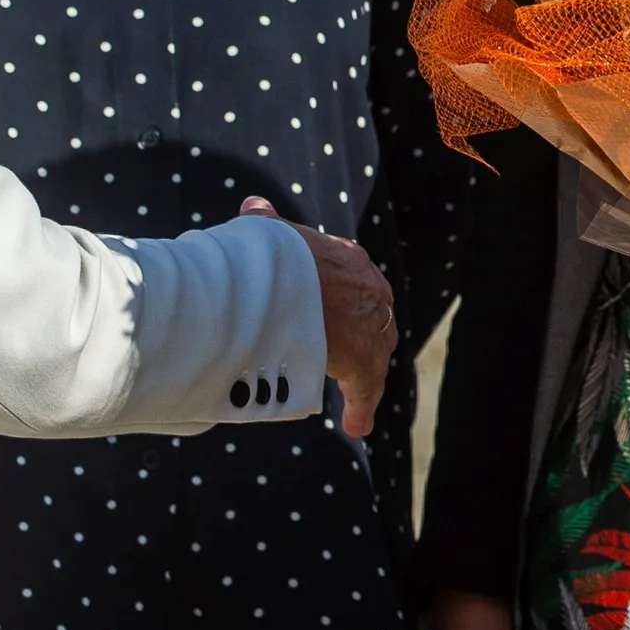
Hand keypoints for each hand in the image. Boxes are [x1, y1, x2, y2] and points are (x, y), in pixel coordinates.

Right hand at [240, 196, 392, 438]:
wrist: (282, 284)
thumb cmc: (270, 256)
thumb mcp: (270, 235)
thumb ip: (267, 224)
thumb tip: (253, 205)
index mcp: (350, 261)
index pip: (360, 284)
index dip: (352, 302)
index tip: (340, 317)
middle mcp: (369, 291)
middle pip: (375, 322)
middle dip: (366, 341)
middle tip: (352, 362)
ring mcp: (368, 327)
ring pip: (375, 356)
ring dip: (365, 378)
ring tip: (357, 399)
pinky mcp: (360, 362)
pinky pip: (364, 389)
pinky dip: (360, 407)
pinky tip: (357, 425)